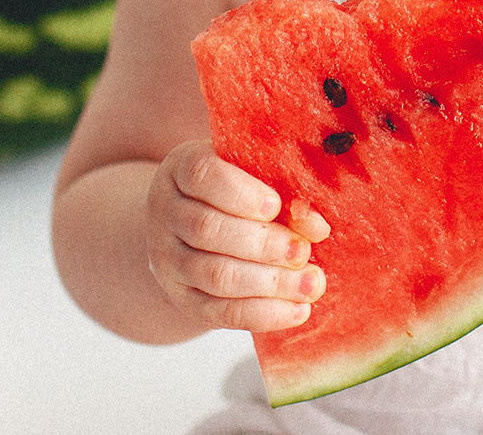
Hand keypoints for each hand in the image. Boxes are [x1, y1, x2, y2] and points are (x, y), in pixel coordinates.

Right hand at [145, 140, 330, 331]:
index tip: (275, 205)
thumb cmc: (238, 189)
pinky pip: (219, 313)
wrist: (195, 227)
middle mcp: (166, 212)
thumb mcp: (255, 175)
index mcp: (181, 168)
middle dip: (263, 244)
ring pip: (214, 275)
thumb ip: (285, 190)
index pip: (202, 174)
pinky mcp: (182, 298)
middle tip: (303, 251)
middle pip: (208, 230)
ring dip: (269, 283)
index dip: (241, 192)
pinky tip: (297, 311)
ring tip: (310, 284)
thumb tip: (316, 225)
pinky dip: (262, 314)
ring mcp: (168, 259)